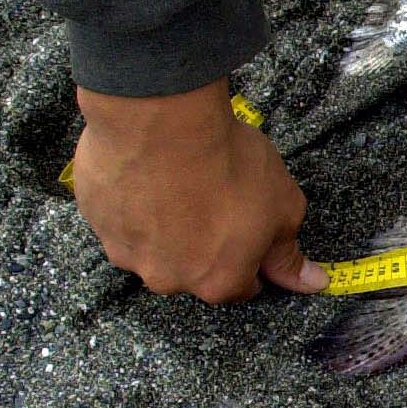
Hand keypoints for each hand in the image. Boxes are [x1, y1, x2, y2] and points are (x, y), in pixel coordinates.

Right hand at [71, 78, 326, 301]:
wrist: (162, 120)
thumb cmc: (229, 164)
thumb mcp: (283, 208)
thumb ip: (290, 253)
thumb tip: (311, 283)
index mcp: (218, 283)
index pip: (242, 287)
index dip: (251, 257)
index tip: (250, 231)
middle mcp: (168, 279)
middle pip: (193, 270)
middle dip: (205, 244)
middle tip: (215, 199)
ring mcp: (125, 251)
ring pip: (153, 247)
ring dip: (165, 225)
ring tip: (179, 184)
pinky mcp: (95, 219)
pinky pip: (119, 219)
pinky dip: (133, 204)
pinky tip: (148, 176)